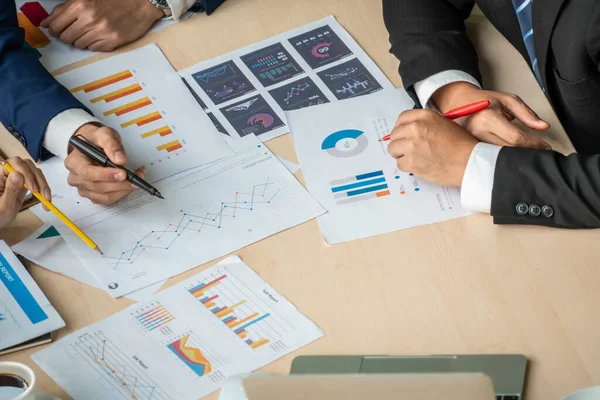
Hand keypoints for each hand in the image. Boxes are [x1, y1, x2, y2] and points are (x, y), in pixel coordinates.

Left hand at [0, 157, 50, 227]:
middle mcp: (8, 172)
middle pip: (28, 166)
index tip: (33, 189)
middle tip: (44, 196)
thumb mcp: (3, 205)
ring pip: (35, 172)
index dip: (27, 173)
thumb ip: (10, 189)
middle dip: (38, 180)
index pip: (15, 164)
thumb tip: (18, 174)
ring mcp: (17, 177)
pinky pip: (37, 180)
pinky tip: (46, 200)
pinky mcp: (24, 183)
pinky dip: (44, 189)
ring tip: (47, 200)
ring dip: (43, 185)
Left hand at [40, 0, 163, 51]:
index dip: (53, 29)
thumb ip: (65, 8)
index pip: (56, 24)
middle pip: (66, 37)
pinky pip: (93, 48)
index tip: (55, 30)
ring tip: (89, 32)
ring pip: (79, 44)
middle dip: (66, 36)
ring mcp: (101, 32)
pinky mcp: (112, 42)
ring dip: (80, 40)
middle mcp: (89, 19)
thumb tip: (46, 22)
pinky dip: (93, 44)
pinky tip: (99, 35)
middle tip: (72, 32)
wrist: (141, 3)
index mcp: (80, 4)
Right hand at [65, 124, 145, 204]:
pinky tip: (129, 184)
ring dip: (123, 190)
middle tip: (136, 178)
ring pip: (104, 196)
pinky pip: (108, 200)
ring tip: (136, 180)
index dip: (106, 175)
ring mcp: (83, 188)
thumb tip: (120, 159)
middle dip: (120, 184)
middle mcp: (76, 177)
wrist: (93, 145)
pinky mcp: (93, 195)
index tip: (123, 173)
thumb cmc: (96, 141)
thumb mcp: (104, 135)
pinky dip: (121, 193)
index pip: (88, 173)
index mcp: (74, 162)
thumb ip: (112, 145)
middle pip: (97, 187)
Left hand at [387, 109, 478, 186]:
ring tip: (414, 158)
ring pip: (393, 149)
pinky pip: (399, 164)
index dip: (401, 128)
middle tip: (409, 149)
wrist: (470, 162)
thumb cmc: (462, 145)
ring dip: (401, 154)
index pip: (401, 118)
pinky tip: (419, 165)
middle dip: (400, 142)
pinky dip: (407, 166)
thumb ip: (425, 124)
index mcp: (424, 116)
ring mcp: (412, 145)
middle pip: (394, 135)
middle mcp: (416, 128)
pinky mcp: (411, 162)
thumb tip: (408, 129)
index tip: (403, 134)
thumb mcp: (444, 123)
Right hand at [431, 82, 550, 148]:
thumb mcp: (507, 100)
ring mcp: (468, 143)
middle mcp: (476, 132)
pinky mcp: (465, 150)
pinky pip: (486, 159)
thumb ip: (527, 113)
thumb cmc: (483, 100)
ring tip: (523, 155)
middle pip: (506, 151)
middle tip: (537, 153)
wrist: (458, 102)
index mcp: (487, 118)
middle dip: (525, 153)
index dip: (534, 144)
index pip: (516, 138)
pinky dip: (499, 160)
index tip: (545, 147)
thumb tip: (543, 126)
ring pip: (496, 159)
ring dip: (512, 158)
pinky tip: (506, 158)